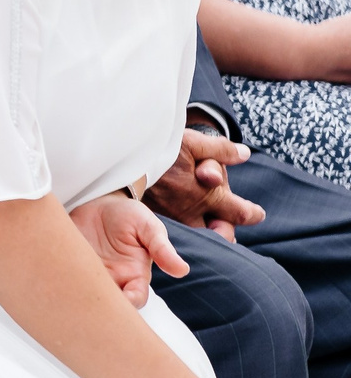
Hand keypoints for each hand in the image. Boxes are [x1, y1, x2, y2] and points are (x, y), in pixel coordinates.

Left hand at [69, 192, 187, 306]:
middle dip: (100, 306)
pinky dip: (61, 279)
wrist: (99, 202)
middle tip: (91, 298)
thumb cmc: (129, 216)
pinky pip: (64, 277)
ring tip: (72, 285)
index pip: (135, 299)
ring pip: (84, 293)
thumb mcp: (148, 227)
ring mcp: (89, 272)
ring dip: (78, 293)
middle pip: (108, 303)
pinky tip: (56, 274)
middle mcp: (112, 278)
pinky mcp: (69, 263)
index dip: (129, 304)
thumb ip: (161, 248)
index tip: (122, 301)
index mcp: (134, 275)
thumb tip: (182, 270)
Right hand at [145, 129, 263, 240]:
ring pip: (199, 235)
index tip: (256, 213)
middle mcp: (192, 213)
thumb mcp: (192, 142)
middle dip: (227, 232)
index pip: (242, 214)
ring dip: (207, 231)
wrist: (121, 160)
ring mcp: (173, 218)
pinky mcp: (155, 219)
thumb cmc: (159, 150)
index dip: (253, 214)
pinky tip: (182, 223)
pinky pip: (175, 233)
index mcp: (209, 196)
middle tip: (225, 224)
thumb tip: (244, 154)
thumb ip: (221, 150)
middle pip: (221, 235)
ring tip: (208, 225)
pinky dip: (184, 230)